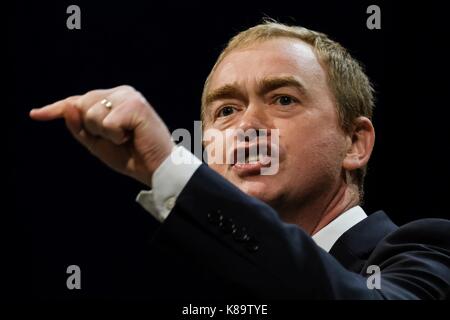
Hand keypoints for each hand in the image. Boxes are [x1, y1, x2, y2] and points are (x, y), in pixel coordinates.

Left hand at [30, 85, 173, 185]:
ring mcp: (129, 96)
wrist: (156, 168)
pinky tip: (132, 136)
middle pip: (82, 104)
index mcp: (113, 99)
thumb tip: (68, 105)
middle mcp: (121, 93)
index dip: (57, 109)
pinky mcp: (136, 105)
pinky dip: (115, 135)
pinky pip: (107, 122)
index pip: (79, 101)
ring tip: (126, 138)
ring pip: (92, 113)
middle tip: (118, 139)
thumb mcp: (97, 144)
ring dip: (104, 133)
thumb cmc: (131, 156)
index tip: (35, 114)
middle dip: (92, 128)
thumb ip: (80, 127)